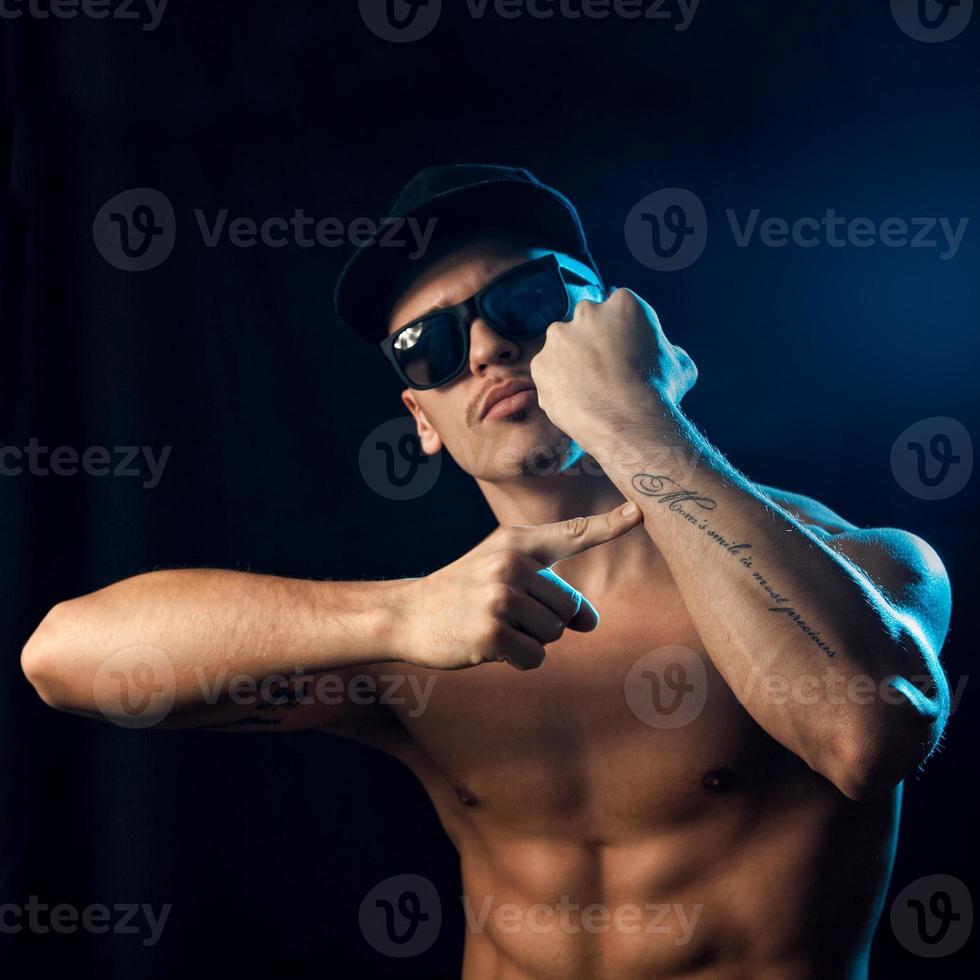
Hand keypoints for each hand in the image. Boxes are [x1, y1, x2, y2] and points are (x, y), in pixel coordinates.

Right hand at [398, 502, 642, 670]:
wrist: (407, 614)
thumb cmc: (463, 594)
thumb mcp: (503, 575)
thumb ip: (551, 592)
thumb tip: (592, 623)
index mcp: (516, 542)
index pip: (572, 533)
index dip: (610, 525)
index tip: (639, 512)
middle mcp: (510, 563)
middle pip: (569, 606)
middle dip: (547, 621)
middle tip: (505, 615)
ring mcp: (500, 596)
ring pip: (554, 633)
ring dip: (530, 640)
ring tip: (494, 626)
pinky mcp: (492, 631)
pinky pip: (535, 657)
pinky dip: (519, 660)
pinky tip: (489, 646)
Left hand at [529, 288, 697, 447]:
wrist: (629, 422)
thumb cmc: (659, 393)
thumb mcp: (680, 365)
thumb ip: (667, 350)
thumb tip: (669, 354)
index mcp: (623, 302)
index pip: (618, 309)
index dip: (621, 332)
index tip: (624, 352)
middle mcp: (586, 311)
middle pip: (586, 322)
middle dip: (593, 342)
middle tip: (605, 371)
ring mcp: (559, 337)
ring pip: (563, 346)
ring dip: (572, 362)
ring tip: (590, 390)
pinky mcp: (540, 363)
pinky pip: (548, 372)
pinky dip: (558, 384)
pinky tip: (576, 400)